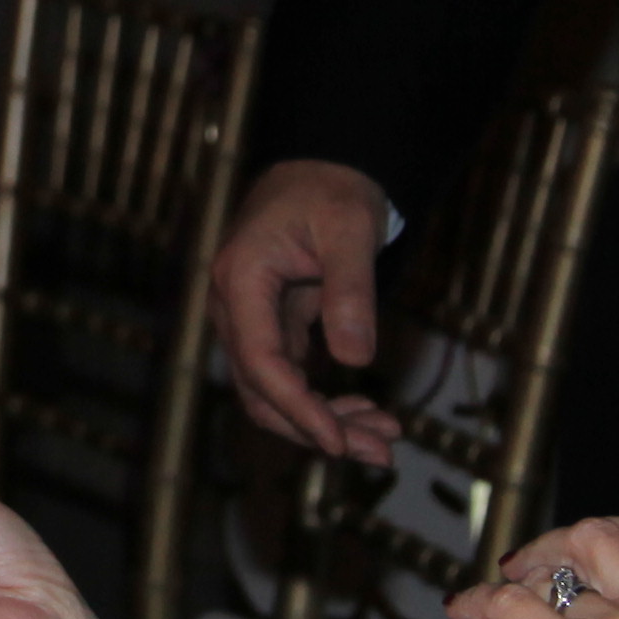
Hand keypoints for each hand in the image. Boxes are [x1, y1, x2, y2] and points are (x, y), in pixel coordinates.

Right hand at [210, 157, 398, 461]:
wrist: (324, 166)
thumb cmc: (333, 189)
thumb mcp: (351, 230)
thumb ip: (350, 291)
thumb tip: (354, 359)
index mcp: (241, 280)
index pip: (261, 362)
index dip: (298, 408)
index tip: (338, 442)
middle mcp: (234, 307)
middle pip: (262, 391)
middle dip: (317, 429)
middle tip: (379, 451)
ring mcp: (250, 320)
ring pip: (275, 393)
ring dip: (325, 422)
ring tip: (385, 441)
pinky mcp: (273, 328)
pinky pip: (292, 378)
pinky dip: (327, 402)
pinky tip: (369, 414)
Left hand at [450, 518, 618, 618]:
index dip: (611, 536)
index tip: (582, 553)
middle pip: (602, 535)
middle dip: (556, 544)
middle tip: (529, 568)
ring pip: (551, 573)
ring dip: (514, 582)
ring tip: (493, 605)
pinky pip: (509, 605)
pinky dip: (480, 601)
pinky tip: (467, 613)